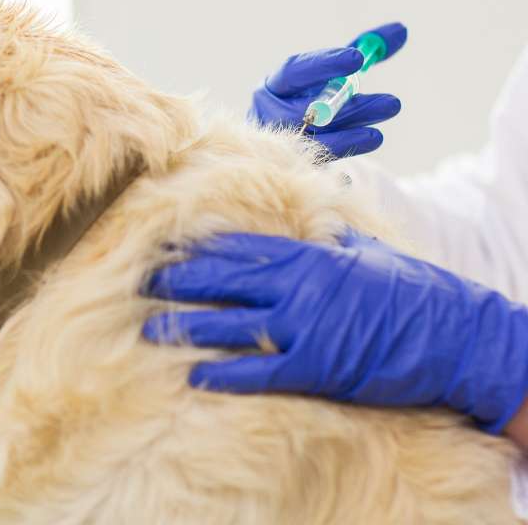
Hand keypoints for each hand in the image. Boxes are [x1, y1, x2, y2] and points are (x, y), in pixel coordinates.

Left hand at [142, 231, 527, 432]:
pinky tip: (195, 375)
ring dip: (186, 325)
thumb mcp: (367, 252)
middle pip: (223, 278)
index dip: (198, 248)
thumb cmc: (411, 289)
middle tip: (140, 280)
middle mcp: (299, 285)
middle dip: (178, 279)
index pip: (240, 247)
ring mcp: (306, 325)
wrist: (456, 334)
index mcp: (309, 255)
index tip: (165, 245)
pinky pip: (260, 369)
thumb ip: (332, 238)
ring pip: (231, 321)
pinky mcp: (316, 366)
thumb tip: (318, 221)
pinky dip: (225, 373)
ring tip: (147, 329)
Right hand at [250, 23, 405, 157]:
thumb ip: (364, 50)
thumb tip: (401, 29)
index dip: (325, 65)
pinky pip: (318, 164)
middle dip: (351, 106)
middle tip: (392, 102)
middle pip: (307, 110)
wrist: (289, 142)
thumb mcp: (335, 73)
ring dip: (349, 136)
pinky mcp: (293, 167)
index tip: (358, 58)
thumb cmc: (313, 99)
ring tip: (379, 130)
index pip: (296, 71)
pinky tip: (364, 152)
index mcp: (276, 85)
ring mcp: (280, 143)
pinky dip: (342, 158)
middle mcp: (271, 114)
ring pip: (315, 139)